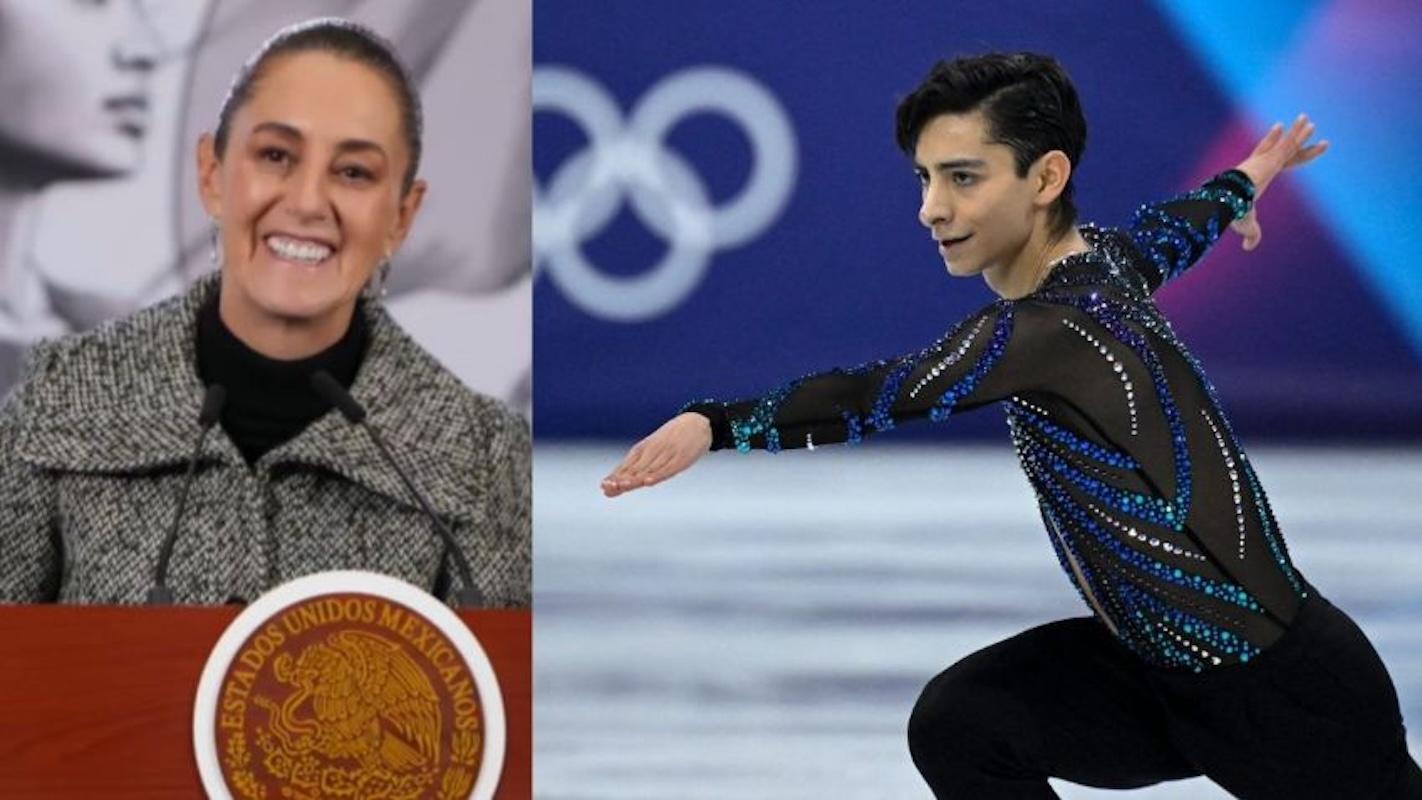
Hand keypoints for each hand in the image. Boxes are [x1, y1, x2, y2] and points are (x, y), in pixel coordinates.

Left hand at [601, 412, 712, 497]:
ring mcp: (667, 454)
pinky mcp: (681, 459)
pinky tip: (648, 482)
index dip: (615, 476)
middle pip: (635, 468)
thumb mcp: (654, 446)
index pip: (627, 464)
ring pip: (649, 469)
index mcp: (645, 448)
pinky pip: (667, 469)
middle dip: (621, 479)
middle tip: (608, 488)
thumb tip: (619, 480)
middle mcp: (653, 451)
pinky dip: (657, 475)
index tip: (603, 487)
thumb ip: (640, 464)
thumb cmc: (673, 438)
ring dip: (635, 478)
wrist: (698, 423)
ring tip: (622, 486)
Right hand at [1231, 114, 1327, 250]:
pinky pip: (1289, 146)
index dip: (1278, 149)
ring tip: (1308, 120)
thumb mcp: (1246, 225)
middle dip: (1294, 140)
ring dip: (1298, 133)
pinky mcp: (1271, 161)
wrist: (1226, 201)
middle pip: (1283, 150)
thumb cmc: (1233, 211)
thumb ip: (1251, 234)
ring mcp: (1267, 162)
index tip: (1281, 136)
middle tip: (1304, 127)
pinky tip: (1307, 123)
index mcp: (1256, 174)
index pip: (1271, 160)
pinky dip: (1297, 135)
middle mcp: (1261, 165)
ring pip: (1288, 145)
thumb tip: (1249, 248)